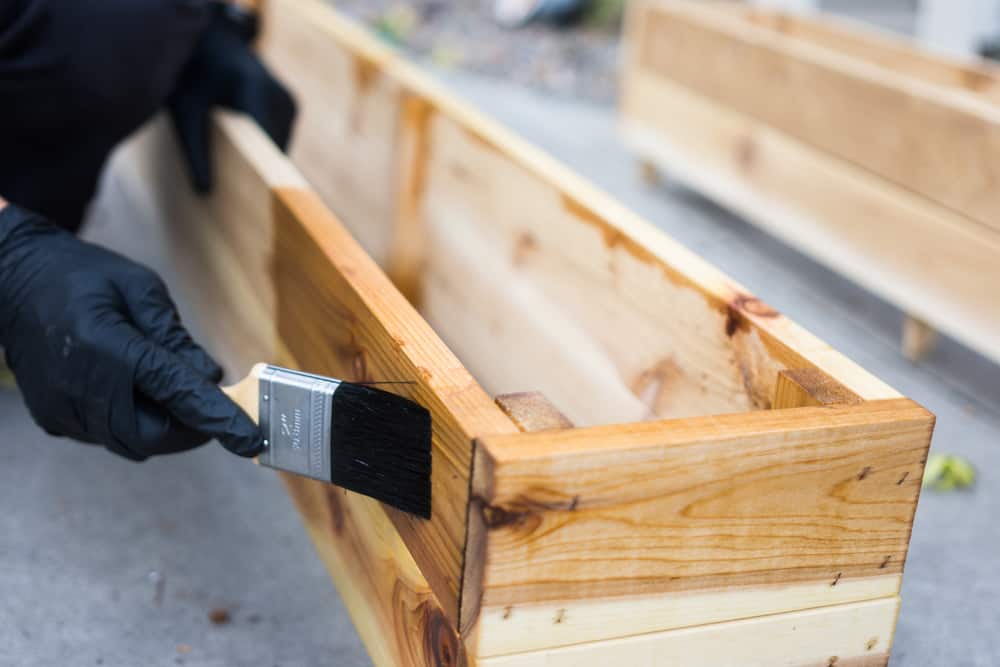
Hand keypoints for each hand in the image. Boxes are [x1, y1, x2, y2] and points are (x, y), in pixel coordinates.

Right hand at [0, 204, 263, 460]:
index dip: (218, 419)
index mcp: (108, 347)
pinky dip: (130, 422)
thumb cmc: (82, 276)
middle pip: (152, 434)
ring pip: (128, 442)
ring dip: (161, 427)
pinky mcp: (51, 418)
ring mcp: (61, 407)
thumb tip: (211, 378)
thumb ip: (175, 338)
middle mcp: (80, 386)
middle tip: (212, 411)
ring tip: (173, 396)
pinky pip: (103, 435)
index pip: (176, 393)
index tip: (250, 441)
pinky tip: (132, 391)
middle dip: (190, 429)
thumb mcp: (140, 290)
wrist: (14, 279)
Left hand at [169, 1, 296, 192]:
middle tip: (242, 203)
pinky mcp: (291, 107)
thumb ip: (194, 150)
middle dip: (259, 172)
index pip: (266, 143)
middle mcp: (281, 96)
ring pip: (280, 148)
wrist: (211, 43)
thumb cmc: (192, 73)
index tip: (261, 205)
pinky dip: (265, 151)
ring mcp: (289, 102)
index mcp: (254, 89)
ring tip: (242, 178)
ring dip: (263, 163)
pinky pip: (281, 140)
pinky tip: (246, 154)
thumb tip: (203, 192)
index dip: (264, 176)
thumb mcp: (184, 110)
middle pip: (275, 150)